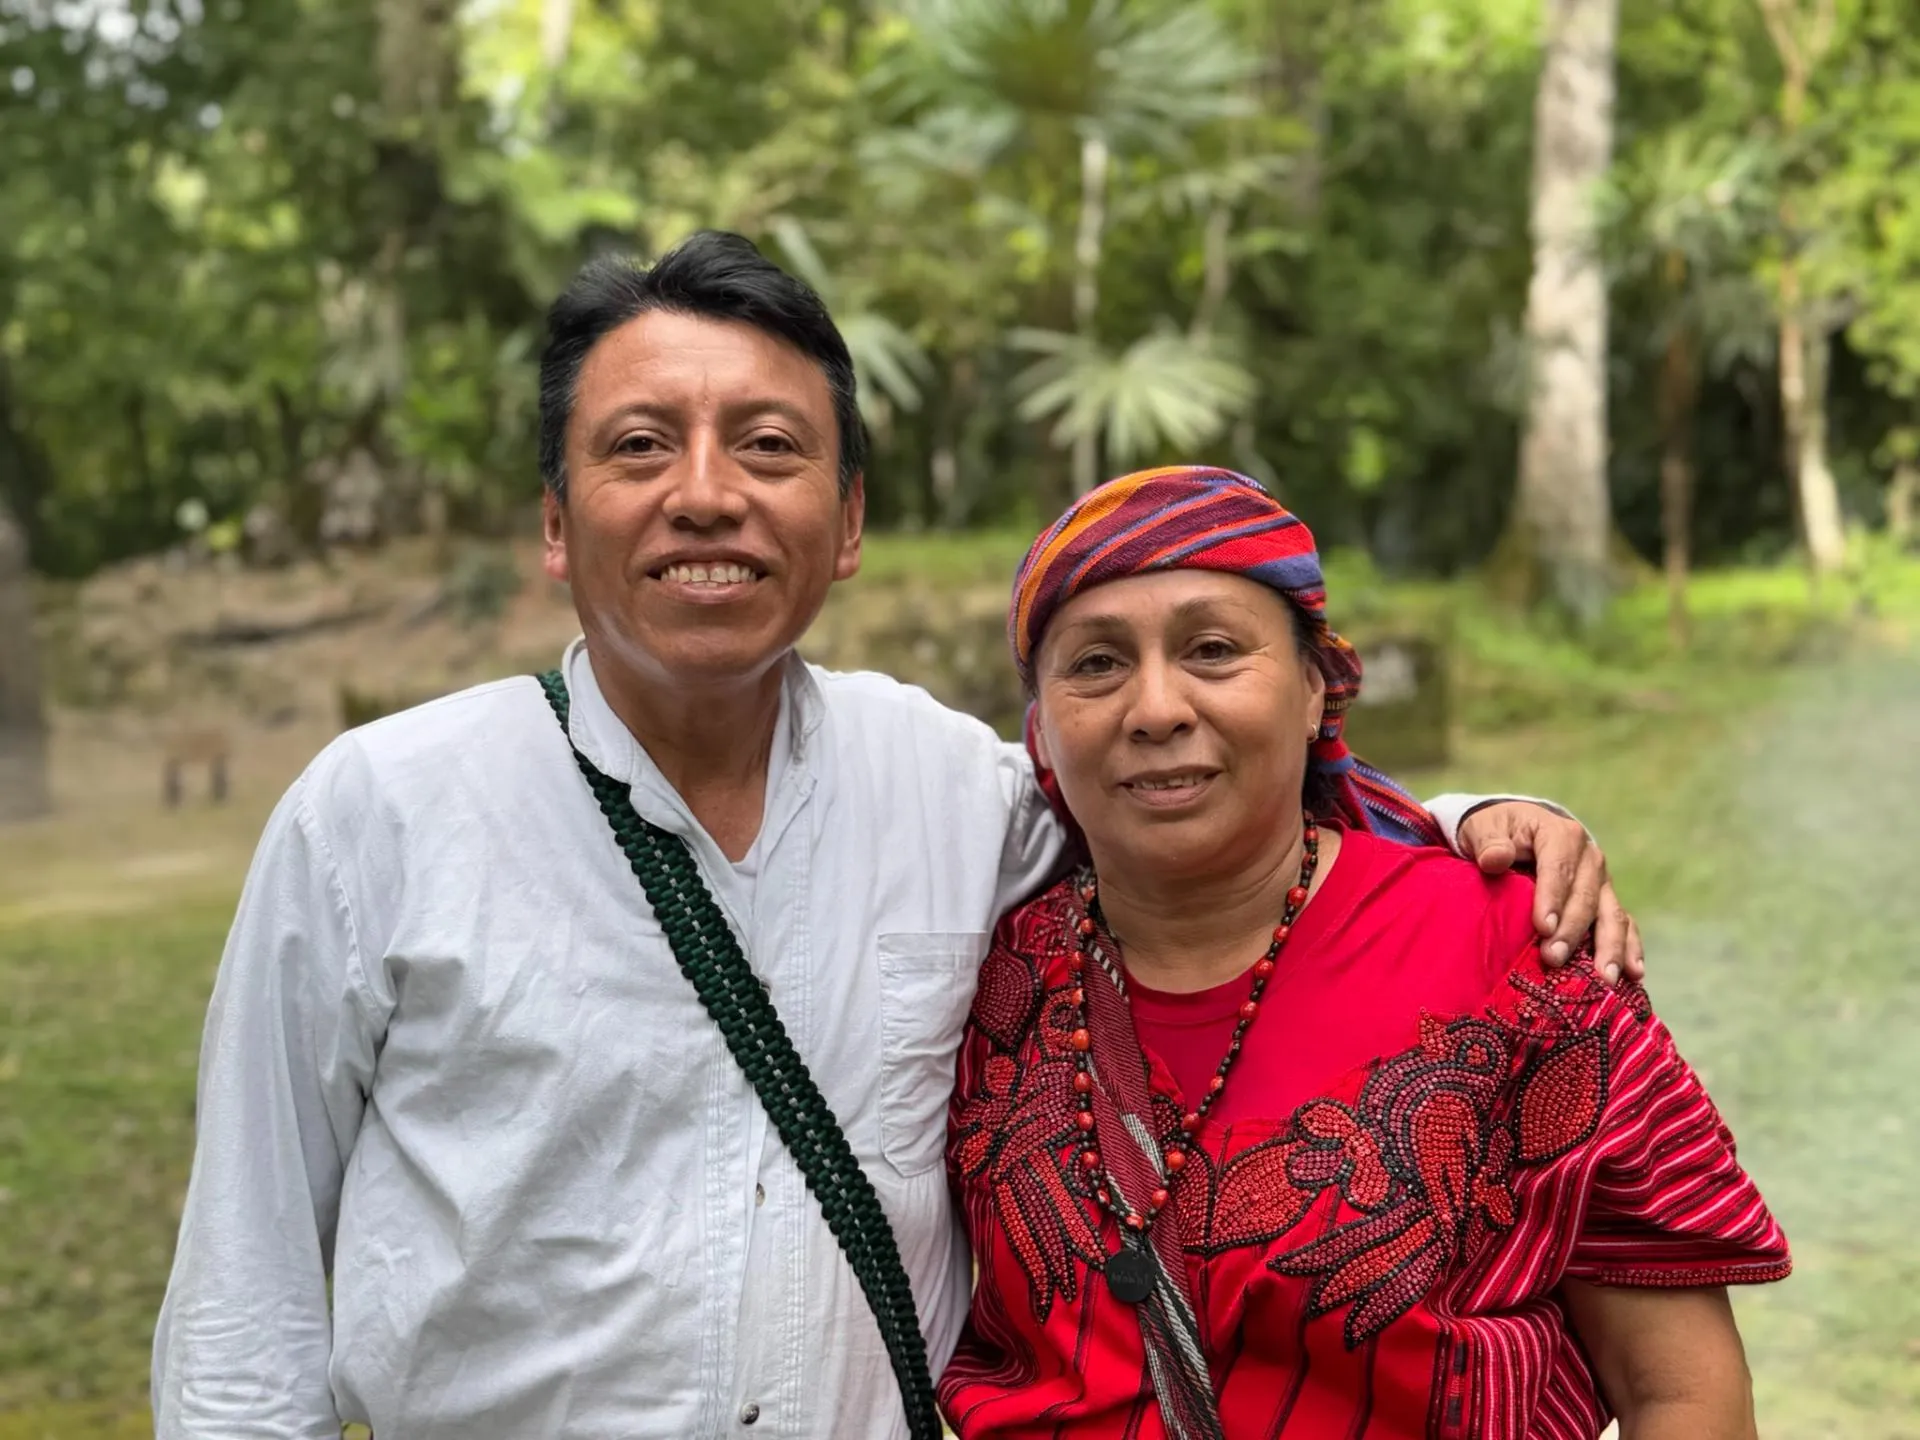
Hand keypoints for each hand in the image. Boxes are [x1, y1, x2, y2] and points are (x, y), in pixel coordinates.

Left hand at [1455, 802, 1644, 984]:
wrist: (1515, 831)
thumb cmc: (1497, 832)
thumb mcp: (1483, 828)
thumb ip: (1489, 843)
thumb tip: (1495, 858)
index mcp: (1561, 835)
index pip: (1558, 867)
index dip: (1552, 898)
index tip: (1543, 928)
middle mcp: (1589, 858)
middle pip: (1585, 897)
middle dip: (1572, 930)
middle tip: (1554, 959)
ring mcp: (1601, 882)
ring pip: (1612, 914)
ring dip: (1610, 947)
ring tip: (1604, 978)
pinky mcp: (1606, 901)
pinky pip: (1624, 925)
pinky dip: (1630, 948)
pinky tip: (1633, 974)